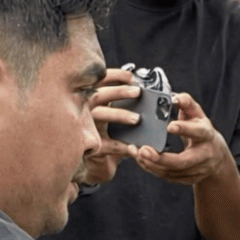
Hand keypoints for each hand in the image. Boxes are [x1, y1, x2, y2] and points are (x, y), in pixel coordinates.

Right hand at [81, 67, 140, 185]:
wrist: (102, 164)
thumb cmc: (113, 136)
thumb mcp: (119, 119)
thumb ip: (128, 106)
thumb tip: (152, 94)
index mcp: (94, 100)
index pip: (101, 82)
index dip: (115, 75)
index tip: (132, 77)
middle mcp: (87, 111)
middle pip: (99, 95)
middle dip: (118, 91)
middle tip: (138, 92)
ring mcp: (87, 128)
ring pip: (100, 115)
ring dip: (119, 114)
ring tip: (137, 119)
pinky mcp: (91, 147)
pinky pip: (107, 144)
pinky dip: (122, 146)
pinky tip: (134, 147)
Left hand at [135, 92, 230, 185]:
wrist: (216, 159)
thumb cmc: (202, 132)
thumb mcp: (198, 116)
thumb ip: (187, 104)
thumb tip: (175, 96)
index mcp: (207, 136)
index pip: (198, 133)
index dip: (184, 129)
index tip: (169, 126)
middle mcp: (203, 156)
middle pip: (181, 162)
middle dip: (160, 158)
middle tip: (143, 149)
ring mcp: (195, 171)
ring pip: (171, 171)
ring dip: (151, 164)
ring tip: (136, 152)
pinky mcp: (186, 179)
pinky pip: (166, 176)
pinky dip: (151, 168)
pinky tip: (140, 159)